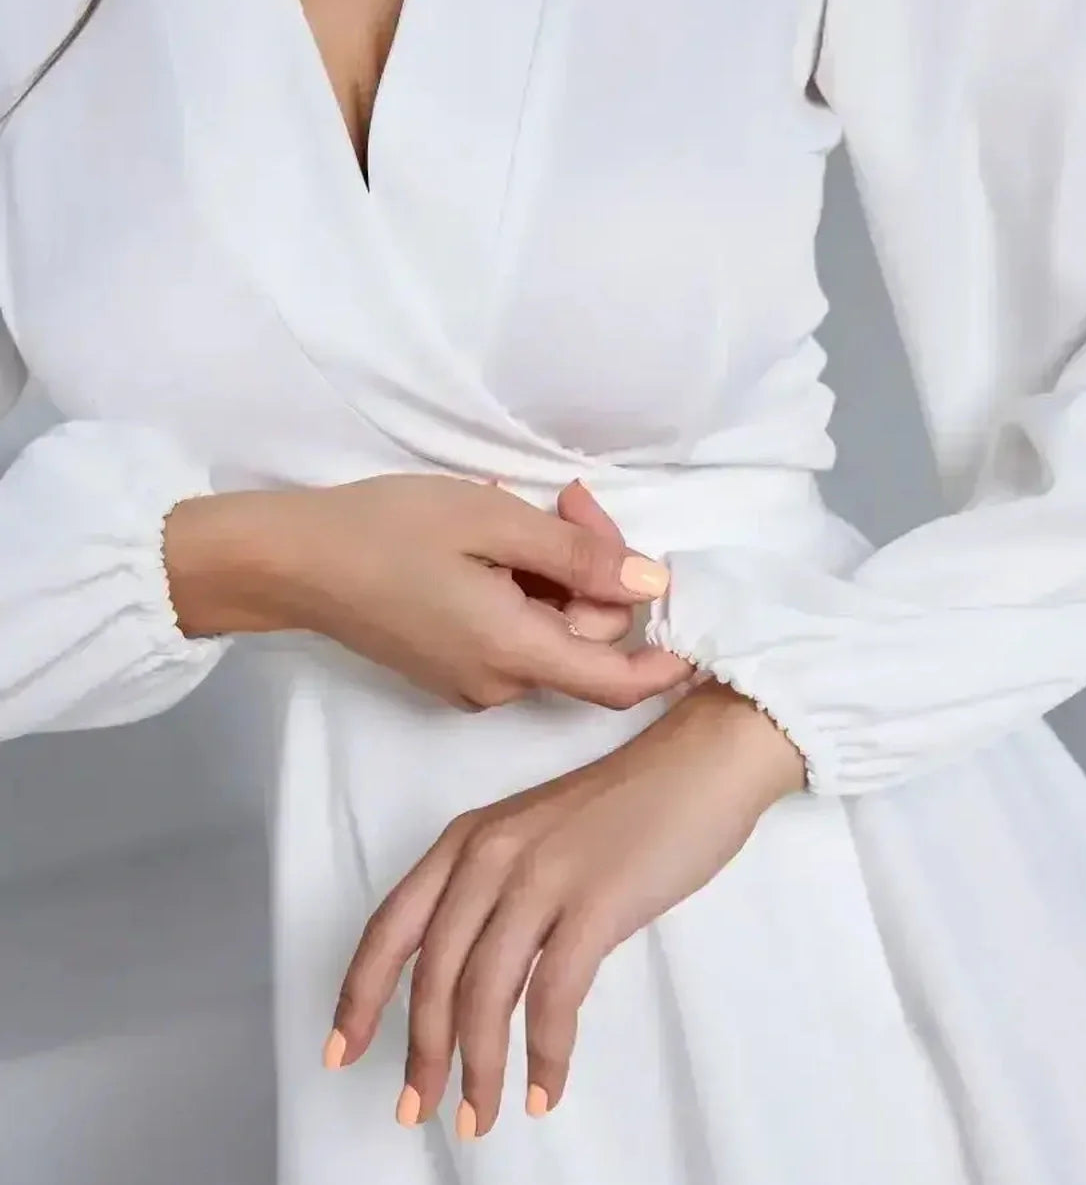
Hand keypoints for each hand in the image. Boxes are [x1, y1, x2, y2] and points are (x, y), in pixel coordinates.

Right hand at [164, 474, 691, 709]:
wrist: (291, 562)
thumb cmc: (386, 531)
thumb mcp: (493, 523)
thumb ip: (579, 558)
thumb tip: (652, 585)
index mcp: (514, 654)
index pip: (617, 682)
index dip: (667, 661)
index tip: (696, 624)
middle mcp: (499, 685)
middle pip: (584, 638)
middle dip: (593, 568)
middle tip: (567, 498)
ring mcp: (472, 683)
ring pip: (550, 631)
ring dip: (555, 572)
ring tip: (518, 510)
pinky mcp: (450, 669)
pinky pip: (514, 634)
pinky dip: (522, 590)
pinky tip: (491, 543)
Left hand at [326, 682, 808, 1133]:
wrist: (702, 764)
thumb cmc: (626, 807)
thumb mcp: (534, 839)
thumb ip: (495, 896)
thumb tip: (470, 988)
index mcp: (465, 842)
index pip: (390, 929)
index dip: (358, 997)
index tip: (341, 1055)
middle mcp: (489, 858)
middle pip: (434, 974)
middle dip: (422, 1054)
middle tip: (419, 1113)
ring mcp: (541, 879)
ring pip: (485, 994)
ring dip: (479, 1069)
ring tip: (481, 1119)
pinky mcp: (596, 904)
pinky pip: (552, 997)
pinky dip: (544, 1054)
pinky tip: (545, 1091)